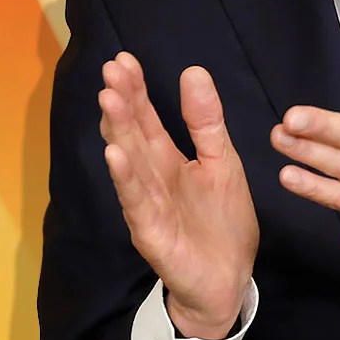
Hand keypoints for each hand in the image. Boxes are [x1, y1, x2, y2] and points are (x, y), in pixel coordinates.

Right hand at [100, 52, 258, 338]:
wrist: (230, 279)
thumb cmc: (223, 222)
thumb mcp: (223, 162)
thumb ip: (206, 121)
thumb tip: (193, 70)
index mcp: (167, 158)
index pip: (145, 117)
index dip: (135, 90)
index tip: (124, 60)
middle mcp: (150, 177)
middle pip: (132, 133)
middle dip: (121, 102)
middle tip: (111, 71)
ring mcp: (146, 204)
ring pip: (129, 162)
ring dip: (117, 132)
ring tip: (109, 101)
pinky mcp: (150, 232)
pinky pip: (136, 202)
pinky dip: (125, 179)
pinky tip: (115, 156)